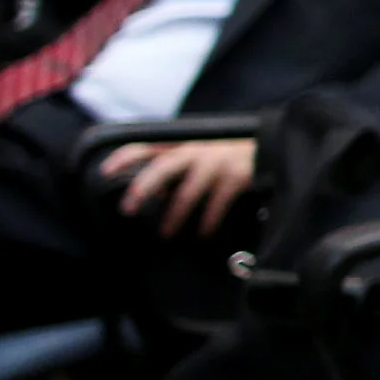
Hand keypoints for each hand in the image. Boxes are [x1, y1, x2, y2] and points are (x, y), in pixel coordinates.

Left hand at [103, 137, 257, 237]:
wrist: (274, 148)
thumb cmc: (231, 156)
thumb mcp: (202, 156)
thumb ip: (179, 171)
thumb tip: (156, 194)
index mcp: (185, 145)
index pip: (147, 145)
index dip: (125, 157)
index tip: (105, 172)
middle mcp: (198, 151)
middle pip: (163, 167)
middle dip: (142, 188)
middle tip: (128, 209)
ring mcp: (218, 163)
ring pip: (188, 191)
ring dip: (174, 216)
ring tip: (165, 234)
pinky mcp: (237, 176)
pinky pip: (217, 203)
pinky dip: (208, 221)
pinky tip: (204, 233)